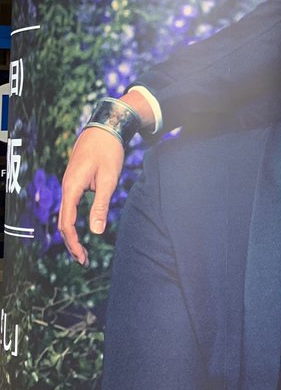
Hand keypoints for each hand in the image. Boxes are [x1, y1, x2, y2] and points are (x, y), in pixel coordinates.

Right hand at [57, 91, 150, 264]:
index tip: (83, 258)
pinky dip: (76, 221)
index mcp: (71, 188)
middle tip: (84, 260)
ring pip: (66, 215)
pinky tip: (85, 228)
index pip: (66, 223)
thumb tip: (96, 231)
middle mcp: (67, 188)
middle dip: (72, 242)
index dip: (74, 242)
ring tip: (83, 251)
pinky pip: (72, 206)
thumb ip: (101, 205)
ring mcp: (70, 185)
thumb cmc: (108, 152)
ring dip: (73, 233)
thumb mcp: (108, 179)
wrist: (105, 128)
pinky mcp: (76, 183)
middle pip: (63, 222)